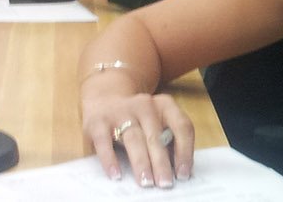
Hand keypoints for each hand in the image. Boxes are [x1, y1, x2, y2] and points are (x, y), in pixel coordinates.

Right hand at [81, 89, 195, 187]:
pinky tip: (116, 175)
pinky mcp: (98, 122)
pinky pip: (104, 142)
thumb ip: (168, 140)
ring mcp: (120, 112)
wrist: (105, 98)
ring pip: (133, 139)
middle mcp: (144, 106)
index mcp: (164, 105)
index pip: (181, 126)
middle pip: (156, 136)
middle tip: (165, 183)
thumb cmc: (137, 119)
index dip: (184, 151)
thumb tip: (177, 171)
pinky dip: (110, 159)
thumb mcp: (157, 122)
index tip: (183, 174)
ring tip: (146, 182)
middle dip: (161, 162)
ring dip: (141, 162)